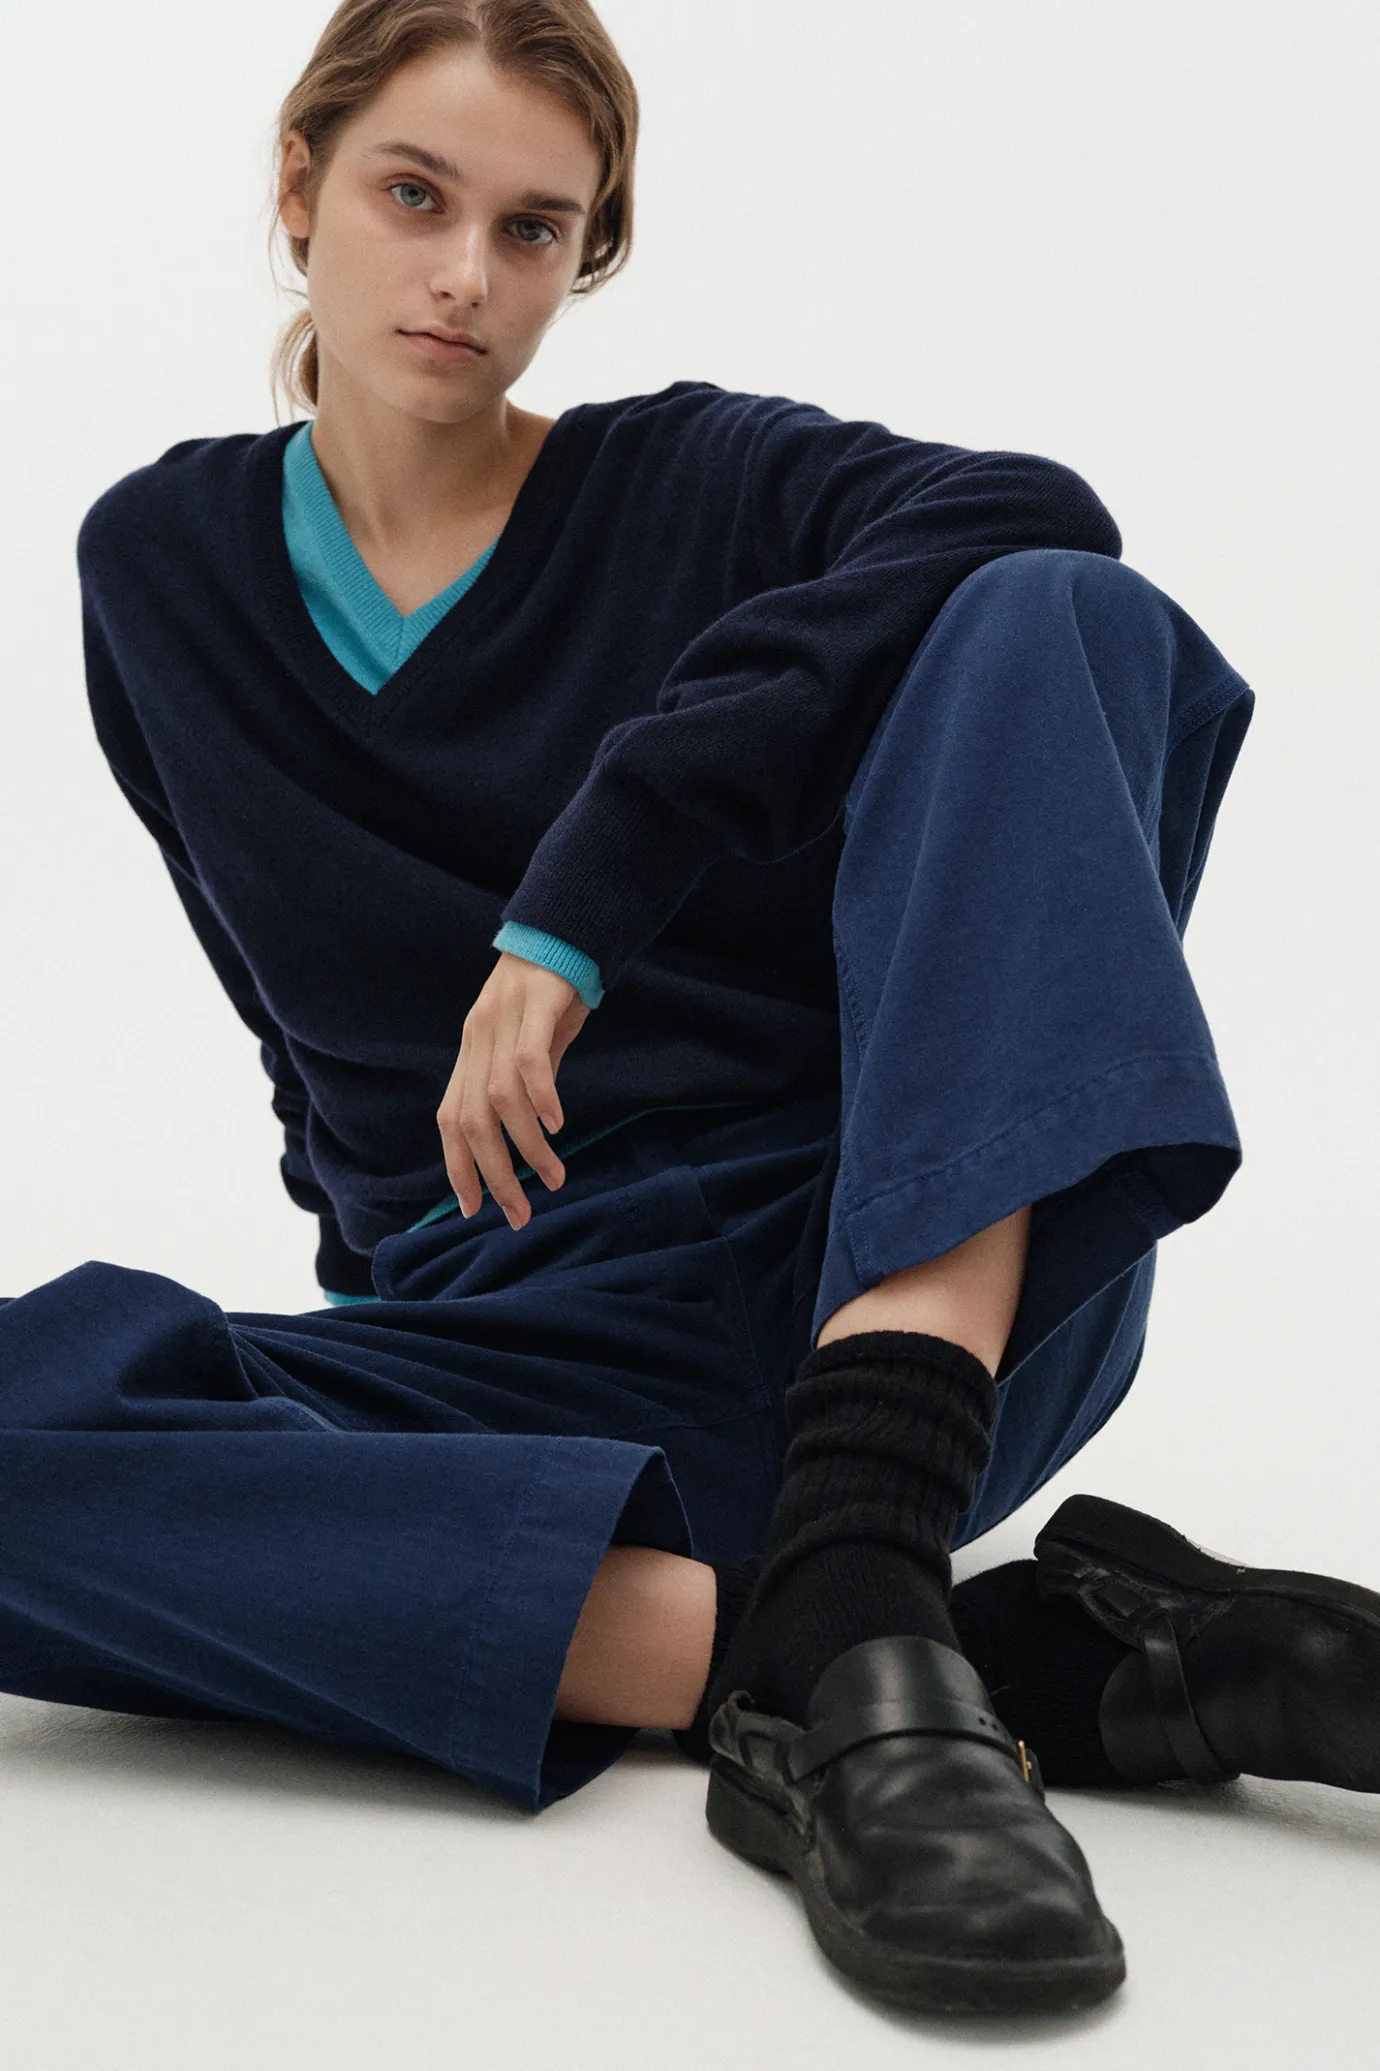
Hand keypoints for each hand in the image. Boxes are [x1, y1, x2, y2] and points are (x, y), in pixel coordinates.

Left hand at [437, 951, 590, 1228]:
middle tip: (518, 1215)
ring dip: (525, 1147)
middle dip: (492, 1175)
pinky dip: (539, 1096)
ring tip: (552, 1178)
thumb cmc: (551, 991)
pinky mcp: (537, 1004)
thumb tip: (526, 1131)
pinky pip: (529, 1059)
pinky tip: (557, 1125)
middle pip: (469, 1120)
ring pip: (499, 1099)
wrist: (565, 925)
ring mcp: (503, 1020)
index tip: (474, 1209)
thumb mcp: (528, 1042)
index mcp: (471, 1051)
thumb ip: (521, 1083)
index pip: (449, 1119)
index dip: (457, 1168)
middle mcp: (477, 1039)